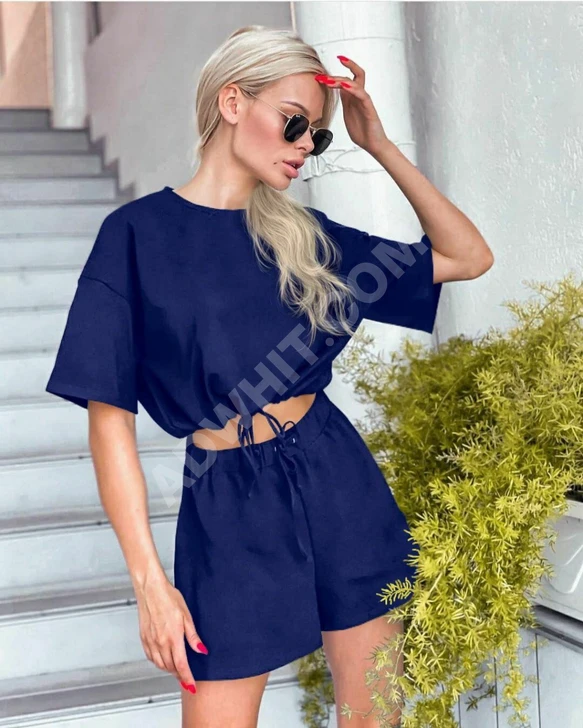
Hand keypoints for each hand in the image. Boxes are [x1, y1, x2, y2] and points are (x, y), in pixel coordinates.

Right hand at [134, 571, 205, 694]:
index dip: (187, 678)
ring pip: (160, 664)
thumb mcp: (187, 615)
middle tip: (186, 677)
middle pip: (170, 667)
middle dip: (179, 675)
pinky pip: (151, 657)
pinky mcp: (143, 638)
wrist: (150, 589)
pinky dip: (158, 662)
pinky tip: (163, 659)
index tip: (192, 686)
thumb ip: (193, 636)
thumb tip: (201, 650)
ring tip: (176, 669)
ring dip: (169, 669)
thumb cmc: (168, 597)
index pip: (181, 665)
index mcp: (173, 637)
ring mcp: (150, 641)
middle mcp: (160, 642)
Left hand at [316, 56, 388, 157]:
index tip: (319, 76)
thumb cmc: (363, 132)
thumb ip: (344, 103)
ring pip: (356, 82)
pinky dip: (353, 88)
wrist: (373, 144)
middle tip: (322, 76)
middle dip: (336, 74)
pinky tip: (344, 85)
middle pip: (352, 76)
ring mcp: (364, 101)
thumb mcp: (348, 115)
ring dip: (341, 79)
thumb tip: (337, 94)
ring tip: (329, 80)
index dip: (332, 77)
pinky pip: (362, 94)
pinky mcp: (369, 108)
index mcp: (353, 99)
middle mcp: (359, 97)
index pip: (345, 80)